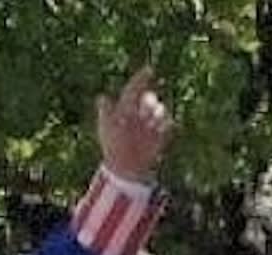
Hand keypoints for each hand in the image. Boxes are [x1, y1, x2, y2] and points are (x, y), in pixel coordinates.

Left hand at [96, 68, 172, 182]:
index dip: (141, 78)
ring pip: (160, 110)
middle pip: (149, 98)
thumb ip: (106, 112)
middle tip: (146, 110)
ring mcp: (151, 123)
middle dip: (150, 101)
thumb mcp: (107, 127)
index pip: (134, 88)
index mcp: (126, 106)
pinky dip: (167, 124)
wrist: (124, 166)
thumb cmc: (112, 145)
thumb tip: (102, 96)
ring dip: (158, 113)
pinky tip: (162, 128)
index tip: (150, 70)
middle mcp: (140, 112)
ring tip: (153, 121)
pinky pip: (169, 124)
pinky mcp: (161, 135)